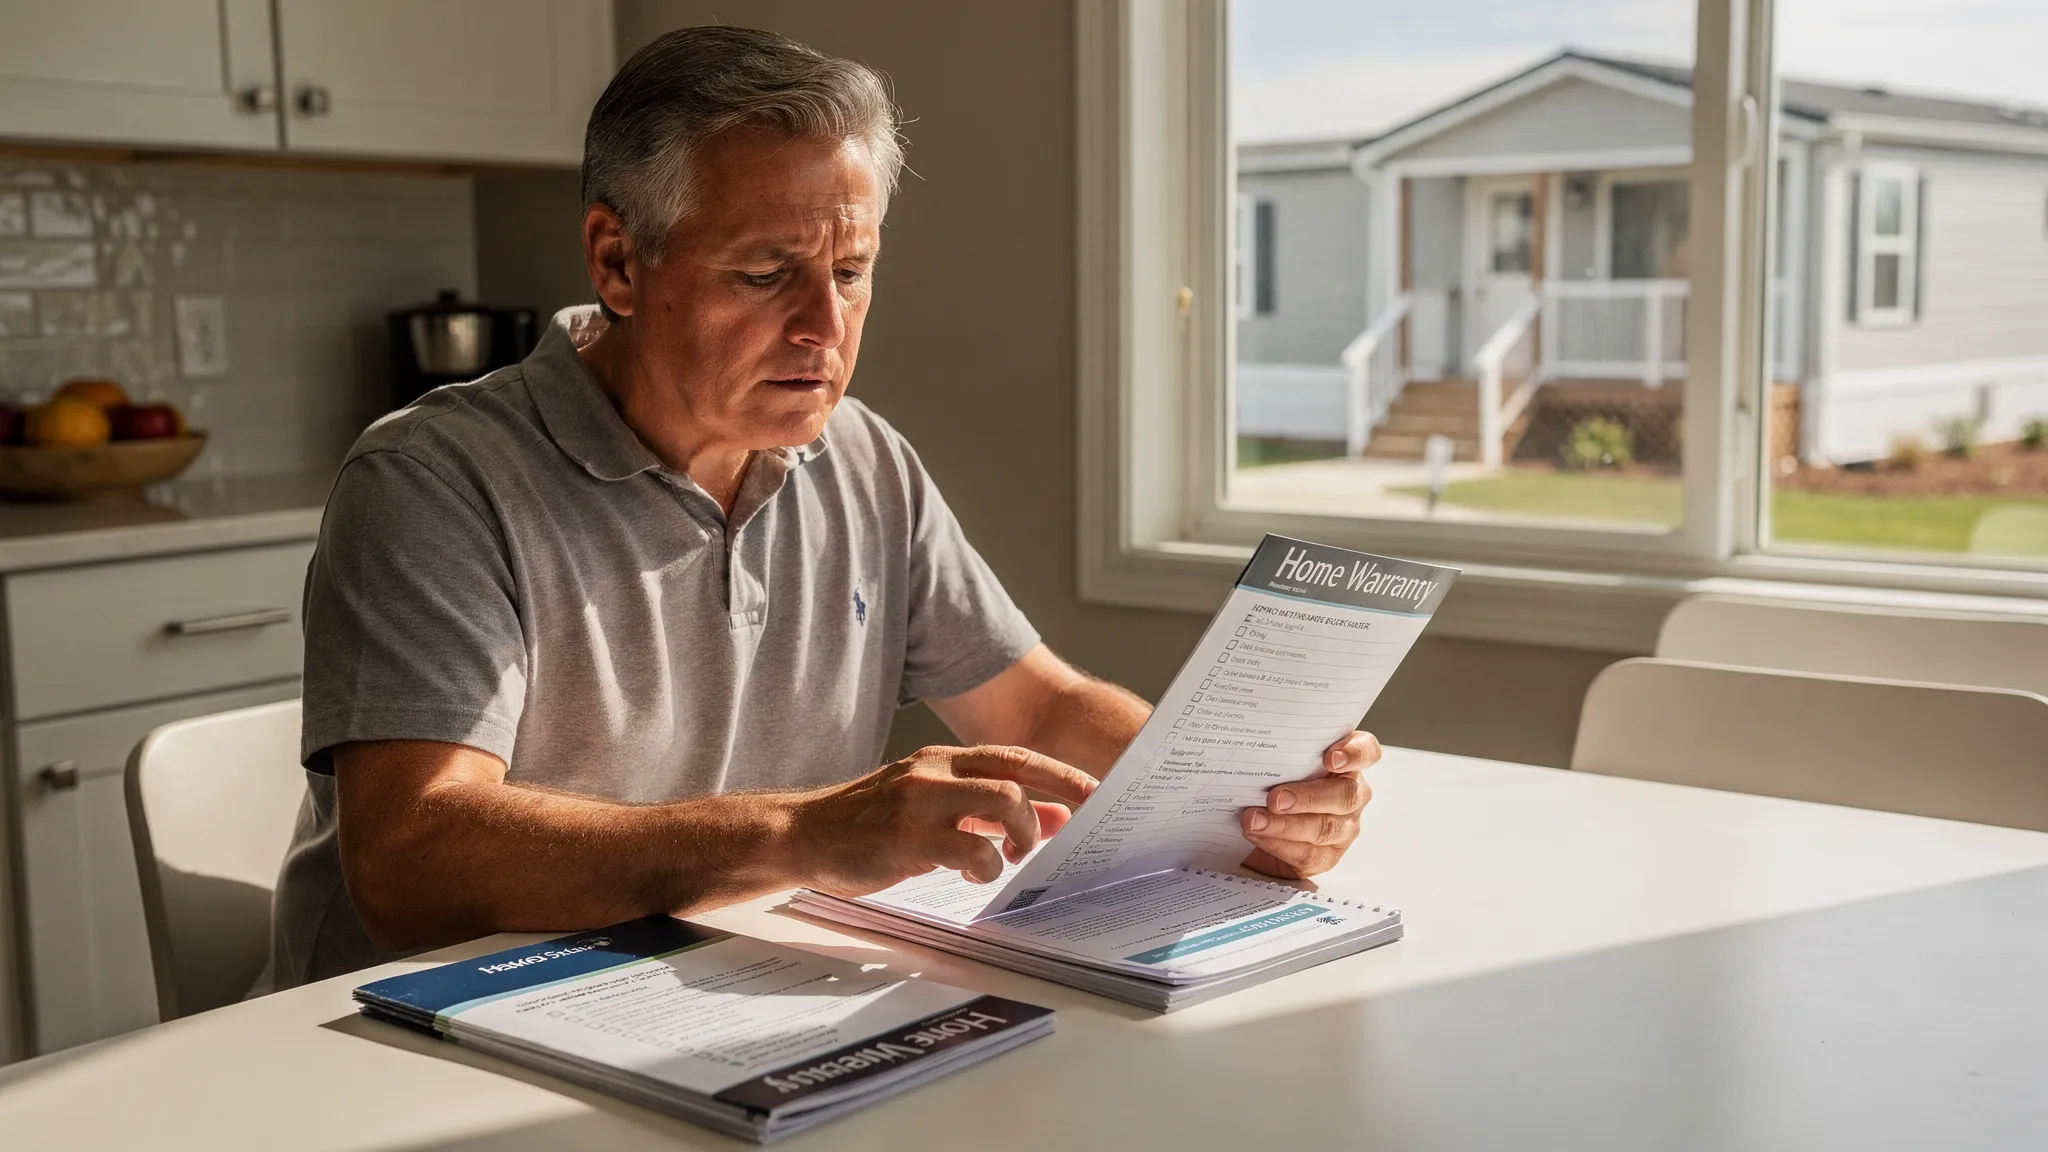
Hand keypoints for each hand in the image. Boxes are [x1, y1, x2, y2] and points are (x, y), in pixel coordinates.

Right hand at [792, 745, 1096, 895]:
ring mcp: (920, 802)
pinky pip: (969, 849)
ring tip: (1013, 857)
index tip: (1095, 793)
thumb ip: (982, 811)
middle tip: (1070, 832)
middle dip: (1054, 802)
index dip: (1060, 774)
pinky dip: (985, 865)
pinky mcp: (906, 838)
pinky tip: (974, 875)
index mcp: (941, 760)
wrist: (803, 834)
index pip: (1015, 757)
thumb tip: (1046, 818)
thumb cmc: (869, 826)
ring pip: (1002, 802)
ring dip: (1021, 833)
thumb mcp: (928, 807)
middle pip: (1016, 774)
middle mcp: (934, 772)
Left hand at [1240, 731, 1379, 878]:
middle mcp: (1352, 794)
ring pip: (1325, 828)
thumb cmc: (1274, 782)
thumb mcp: (1279, 763)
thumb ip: (1280, 755)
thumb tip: (1256, 753)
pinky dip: (1279, 844)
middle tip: (1275, 798)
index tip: (1331, 758)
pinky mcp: (1328, 856)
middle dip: (1309, 797)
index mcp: (1347, 762)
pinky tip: (1257, 835)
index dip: (1355, 754)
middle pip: (1346, 795)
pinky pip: (1309, 854)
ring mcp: (1344, 827)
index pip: (1367, 752)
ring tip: (1254, 820)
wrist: (1258, 821)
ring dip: (1285, 825)